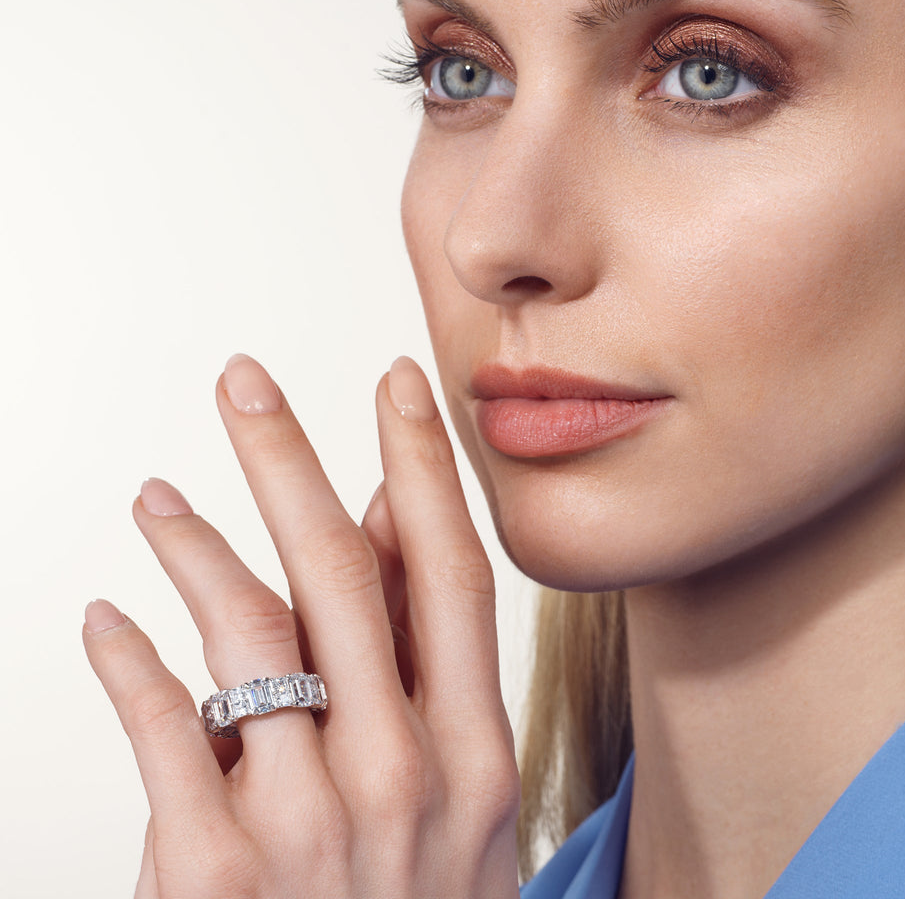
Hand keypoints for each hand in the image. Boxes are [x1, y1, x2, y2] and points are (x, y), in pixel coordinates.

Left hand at [83, 355, 520, 897]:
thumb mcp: (455, 805)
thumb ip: (422, 667)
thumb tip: (385, 525)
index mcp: (473, 753)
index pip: (450, 572)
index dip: (423, 467)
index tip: (394, 386)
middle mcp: (402, 774)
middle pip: (341, 571)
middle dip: (288, 457)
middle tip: (243, 380)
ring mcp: (309, 824)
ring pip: (246, 630)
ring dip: (192, 544)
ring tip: (155, 498)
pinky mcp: (214, 874)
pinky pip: (163, 728)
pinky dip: (126, 660)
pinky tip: (104, 617)